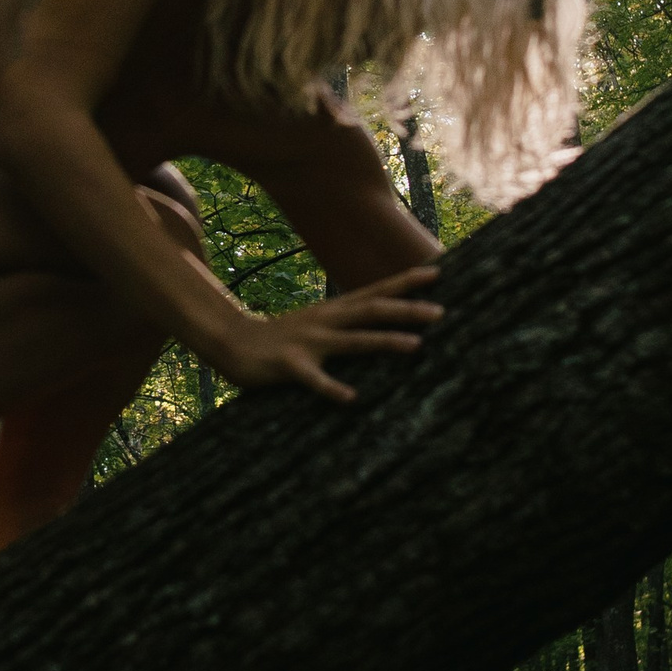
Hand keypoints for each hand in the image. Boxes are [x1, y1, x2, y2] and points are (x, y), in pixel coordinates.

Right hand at [212, 267, 443, 403]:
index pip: (375, 291)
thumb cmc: (281, 338)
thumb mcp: (318, 323)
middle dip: (406, 310)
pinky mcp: (290, 366)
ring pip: (353, 341)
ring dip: (385, 342)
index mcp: (333, 310)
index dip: (405, 282)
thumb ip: (347, 321)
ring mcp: (308, 342)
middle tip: (440, 312)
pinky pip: (314, 379)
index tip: (437, 273)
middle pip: (371, 310)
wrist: (231, 342)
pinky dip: (333, 388)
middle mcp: (325, 321)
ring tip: (416, 346)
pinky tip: (351, 397)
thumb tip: (382, 322)